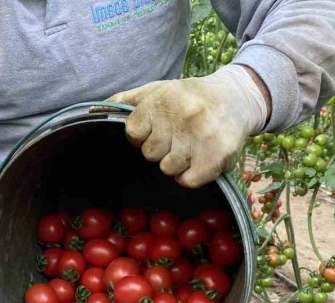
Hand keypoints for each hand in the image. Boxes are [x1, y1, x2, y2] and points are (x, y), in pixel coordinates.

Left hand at [109, 65, 269, 187]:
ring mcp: (201, 136)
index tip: (158, 129)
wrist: (239, 97)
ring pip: (167, 169)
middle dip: (162, 148)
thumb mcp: (159, 89)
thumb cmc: (191, 97)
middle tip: (179, 135)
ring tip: (191, 145)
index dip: (143, 136)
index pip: (133, 133)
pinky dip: (191, 176)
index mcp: (163, 99)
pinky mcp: (217, 156)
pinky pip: (186, 181)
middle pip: (150, 154)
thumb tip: (95, 110)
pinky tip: (200, 158)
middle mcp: (182, 116)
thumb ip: (128, 99)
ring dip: (177, 162)